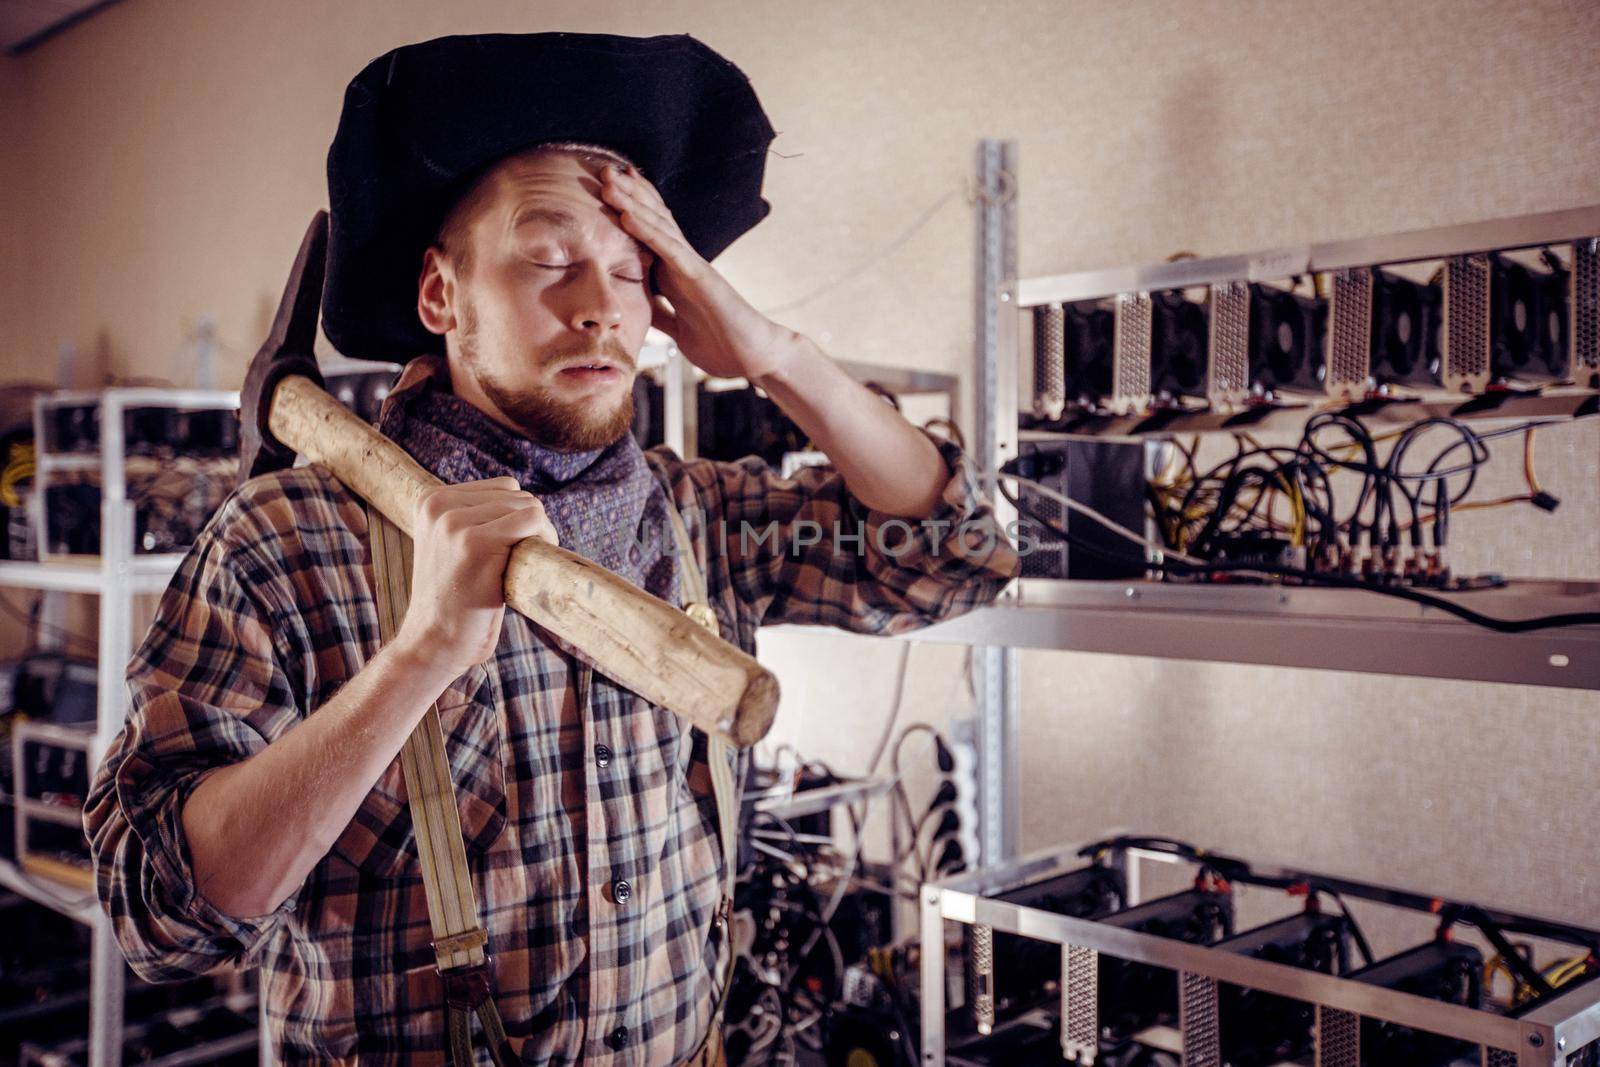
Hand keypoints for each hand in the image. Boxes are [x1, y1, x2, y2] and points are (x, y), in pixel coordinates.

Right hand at [391, 477, 557, 675]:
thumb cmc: (454, 597)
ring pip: (529, 507)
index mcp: (430, 500)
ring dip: (539, 535)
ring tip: (523, 566)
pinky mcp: (475, 544)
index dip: (520, 517)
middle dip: (531, 527)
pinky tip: (530, 566)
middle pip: (518, 496)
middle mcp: (439, 506)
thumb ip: (474, 516)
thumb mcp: (449, 545)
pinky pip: (531, 521)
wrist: (434, 641)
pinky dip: (543, 539)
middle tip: (523, 561)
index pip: (503, 487)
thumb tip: (527, 499)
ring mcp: (455, 524)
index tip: (515, 547)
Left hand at [599, 163, 792, 379]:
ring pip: (658, 226)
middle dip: (629, 193)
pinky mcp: (701, 278)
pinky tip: (627, 214)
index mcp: (678, 275)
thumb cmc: (722, 344)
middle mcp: (685, 264)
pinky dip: (647, 231)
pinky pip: (670, 250)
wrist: (755, 357)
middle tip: (603, 168)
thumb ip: (661, 314)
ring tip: (609, 179)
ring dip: (632, 201)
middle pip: (654, 220)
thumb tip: (640, 308)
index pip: (653, 234)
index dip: (633, 209)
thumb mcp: (678, 330)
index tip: (610, 189)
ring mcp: (693, 267)